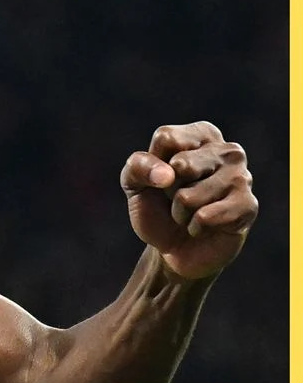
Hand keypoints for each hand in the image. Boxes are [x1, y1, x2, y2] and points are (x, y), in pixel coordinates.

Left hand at [121, 121, 257, 279]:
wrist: (174, 247)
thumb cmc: (157, 207)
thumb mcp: (134, 182)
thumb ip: (138, 166)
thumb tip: (168, 173)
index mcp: (202, 135)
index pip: (167, 138)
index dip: (153, 165)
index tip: (162, 177)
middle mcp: (228, 150)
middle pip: (181, 164)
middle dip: (168, 190)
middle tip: (178, 198)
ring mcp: (243, 177)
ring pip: (189, 196)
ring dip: (181, 213)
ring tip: (190, 214)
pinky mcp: (248, 206)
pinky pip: (205, 217)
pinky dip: (195, 227)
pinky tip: (204, 227)